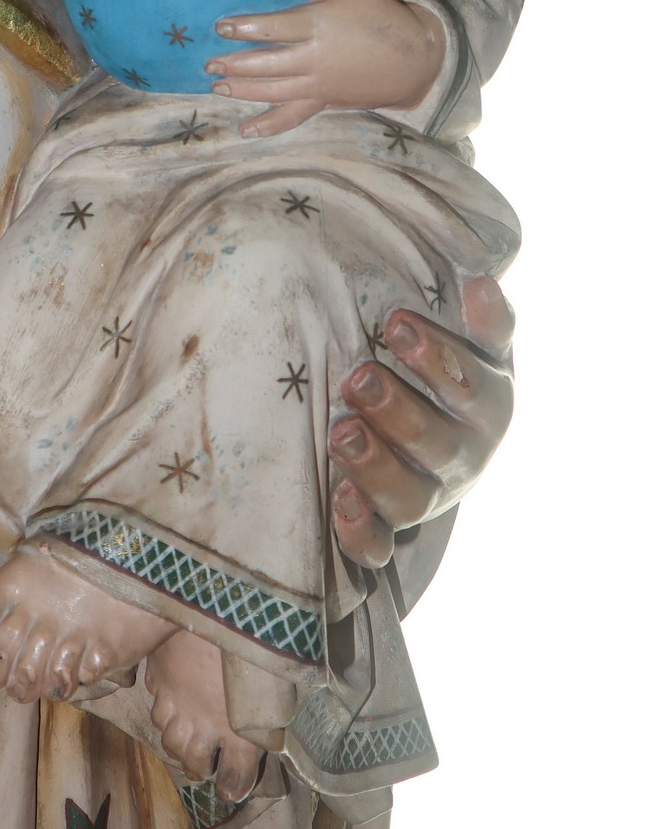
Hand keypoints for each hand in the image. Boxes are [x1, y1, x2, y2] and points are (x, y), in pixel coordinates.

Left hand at [206, 0, 443, 137]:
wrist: (415, 59)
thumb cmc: (381, 19)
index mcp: (318, 27)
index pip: (274, 29)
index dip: (245, 28)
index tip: (220, 27)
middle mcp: (314, 59)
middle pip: (267, 64)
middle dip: (235, 65)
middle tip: (209, 65)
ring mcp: (318, 84)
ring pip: (273, 91)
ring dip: (243, 91)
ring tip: (217, 88)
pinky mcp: (324, 101)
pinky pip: (292, 116)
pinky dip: (269, 124)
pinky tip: (246, 130)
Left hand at [329, 277, 514, 568]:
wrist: (436, 439)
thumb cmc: (448, 375)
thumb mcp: (476, 347)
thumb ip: (486, 322)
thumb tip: (482, 282)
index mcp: (489, 408)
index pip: (472, 387)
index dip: (438, 358)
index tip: (395, 323)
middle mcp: (463, 459)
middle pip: (437, 445)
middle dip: (398, 412)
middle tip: (359, 378)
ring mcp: (427, 498)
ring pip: (408, 498)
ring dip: (374, 467)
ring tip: (341, 433)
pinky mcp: (389, 531)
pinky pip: (377, 546)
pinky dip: (360, 531)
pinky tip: (339, 500)